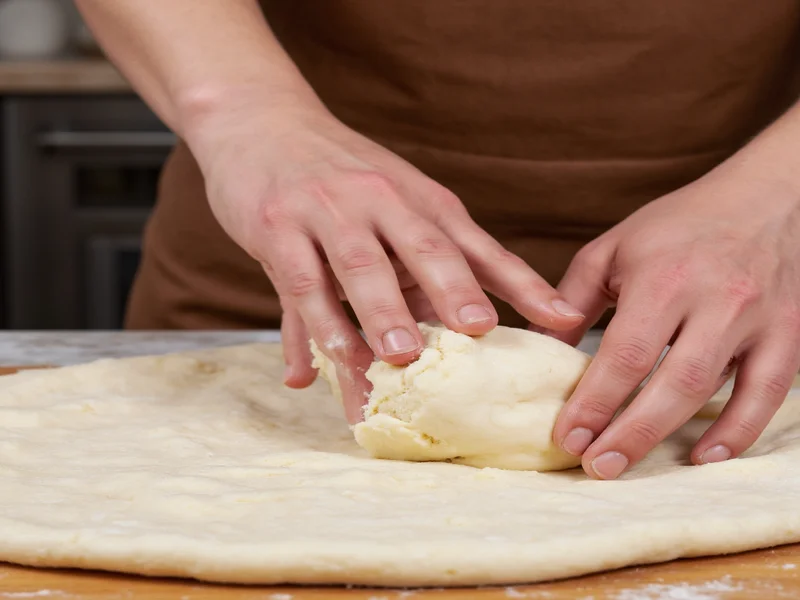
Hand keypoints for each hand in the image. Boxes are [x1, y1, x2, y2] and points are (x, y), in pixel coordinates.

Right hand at [185, 91, 584, 421]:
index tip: (563, 320)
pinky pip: (299, 283)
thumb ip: (414, 272)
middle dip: (454, 289)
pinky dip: (314, 326)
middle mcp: (381, 200)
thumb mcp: (390, 206)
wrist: (261, 121)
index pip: (477, 246)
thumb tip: (451, 339)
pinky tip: (324, 365)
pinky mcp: (276, 226)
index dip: (522, 284)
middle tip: (478, 329)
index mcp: (420, 199)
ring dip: (381, 312)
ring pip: (359, 267)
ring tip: (401, 356)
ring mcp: (327, 210)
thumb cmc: (337, 175)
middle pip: (424, 248)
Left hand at [551, 167, 799, 478]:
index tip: (567, 437)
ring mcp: (757, 319)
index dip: (595, 401)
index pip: (625, 353)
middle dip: (630, 432)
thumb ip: (574, 297)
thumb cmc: (678, 225)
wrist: (764, 198)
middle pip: (670, 382)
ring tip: (631, 466)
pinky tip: (706, 456)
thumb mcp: (613, 248)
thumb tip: (545, 349)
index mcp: (663, 277)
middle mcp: (715, 299)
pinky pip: (769, 392)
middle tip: (595, 467)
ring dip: (671, 437)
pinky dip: (740, 429)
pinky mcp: (788, 333)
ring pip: (714, 391)